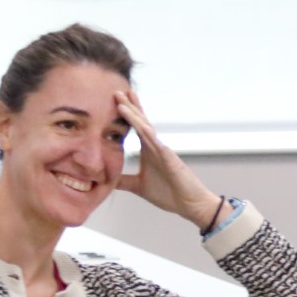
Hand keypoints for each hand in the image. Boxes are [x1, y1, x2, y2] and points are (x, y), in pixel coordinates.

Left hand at [115, 91, 218, 226]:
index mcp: (149, 151)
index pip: (136, 128)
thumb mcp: (138, 186)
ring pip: (147, 129)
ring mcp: (164, 151)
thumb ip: (123, 180)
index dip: (128, 114)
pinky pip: (159, 145)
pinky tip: (142, 126)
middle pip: (141, 122)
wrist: (189, 204)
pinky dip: (150, 135)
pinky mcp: (171, 160)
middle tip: (117, 91)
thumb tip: (106, 179)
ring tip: (123, 102)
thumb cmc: (169, 194)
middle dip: (130, 106)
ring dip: (135, 116)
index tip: (116, 100)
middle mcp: (156, 147)